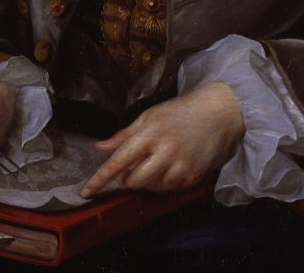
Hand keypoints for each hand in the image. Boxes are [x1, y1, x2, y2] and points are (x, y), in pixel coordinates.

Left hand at [79, 82, 244, 196]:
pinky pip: (169, 190)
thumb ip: (124, 134)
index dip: (100, 178)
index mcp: (150, 132)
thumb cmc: (181, 112)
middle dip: (127, 179)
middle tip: (132, 167)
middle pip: (133, 181)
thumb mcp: (150, 116)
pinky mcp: (193, 177)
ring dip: (147, 180)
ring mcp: (180, 166)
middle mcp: (165, 151)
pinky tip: (171, 166)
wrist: (218, 113)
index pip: (118, 160)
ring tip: (157, 161)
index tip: (86, 191)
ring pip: (150, 188)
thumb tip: (100, 146)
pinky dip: (164, 182)